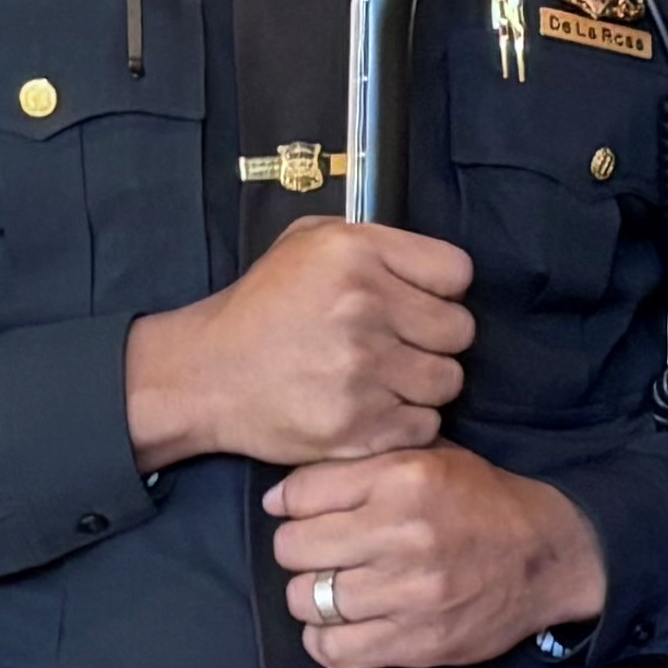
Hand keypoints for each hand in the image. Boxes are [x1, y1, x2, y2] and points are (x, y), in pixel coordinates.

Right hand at [126, 218, 472, 469]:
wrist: (206, 375)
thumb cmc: (264, 307)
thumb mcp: (307, 242)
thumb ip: (376, 244)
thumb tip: (437, 269)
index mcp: (355, 253)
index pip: (457, 272)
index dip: (442, 290)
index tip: (416, 303)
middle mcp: (363, 307)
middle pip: (460, 331)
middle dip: (435, 340)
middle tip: (398, 345)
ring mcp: (362, 370)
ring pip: (448, 381)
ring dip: (423, 384)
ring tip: (384, 378)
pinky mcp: (360, 425)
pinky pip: (426, 424)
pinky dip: (406, 423)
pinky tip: (372, 408)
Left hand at [274, 449, 610, 667]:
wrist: (548, 557)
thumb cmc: (483, 503)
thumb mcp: (429, 458)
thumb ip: (361, 467)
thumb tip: (281, 498)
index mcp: (402, 479)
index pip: (299, 495)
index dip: (290, 506)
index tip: (301, 515)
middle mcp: (403, 534)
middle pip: (293, 549)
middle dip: (298, 551)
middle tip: (319, 553)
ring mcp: (410, 593)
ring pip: (308, 601)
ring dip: (312, 597)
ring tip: (334, 589)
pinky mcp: (418, 641)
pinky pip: (334, 650)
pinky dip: (325, 640)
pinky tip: (342, 626)